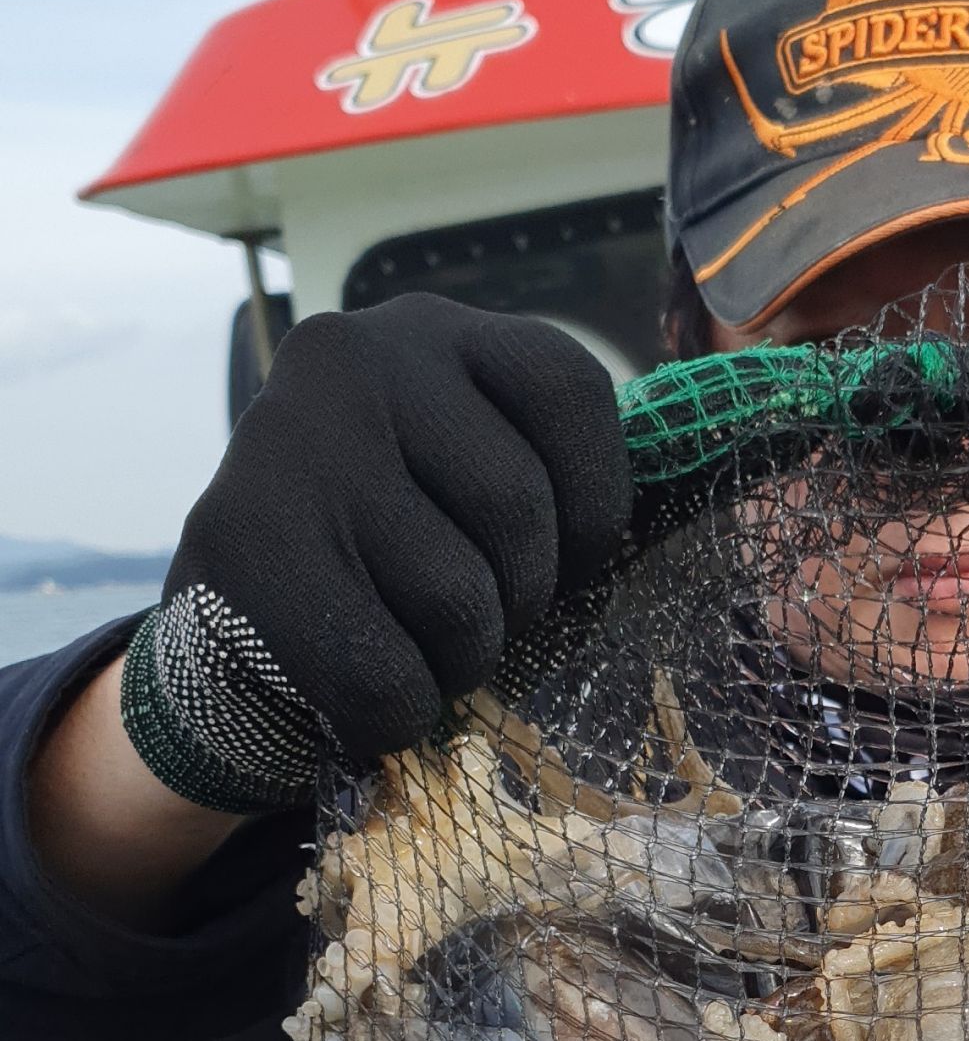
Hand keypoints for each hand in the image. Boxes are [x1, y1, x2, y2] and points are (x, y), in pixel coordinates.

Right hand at [121, 297, 630, 811]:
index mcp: (436, 329)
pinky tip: (379, 695)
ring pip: (457, 599)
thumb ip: (539, 467)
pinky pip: (380, 668)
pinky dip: (401, 710)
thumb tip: (665, 521)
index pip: (570, 391)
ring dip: (463, 660)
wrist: (231, 608)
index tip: (573, 560)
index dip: (596, 501)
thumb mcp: (460, 462)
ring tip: (429, 650)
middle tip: (485, 621)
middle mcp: (357, 358)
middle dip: (524, 598)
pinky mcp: (239, 537)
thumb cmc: (387, 540)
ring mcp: (292, 443)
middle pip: (519, 508)